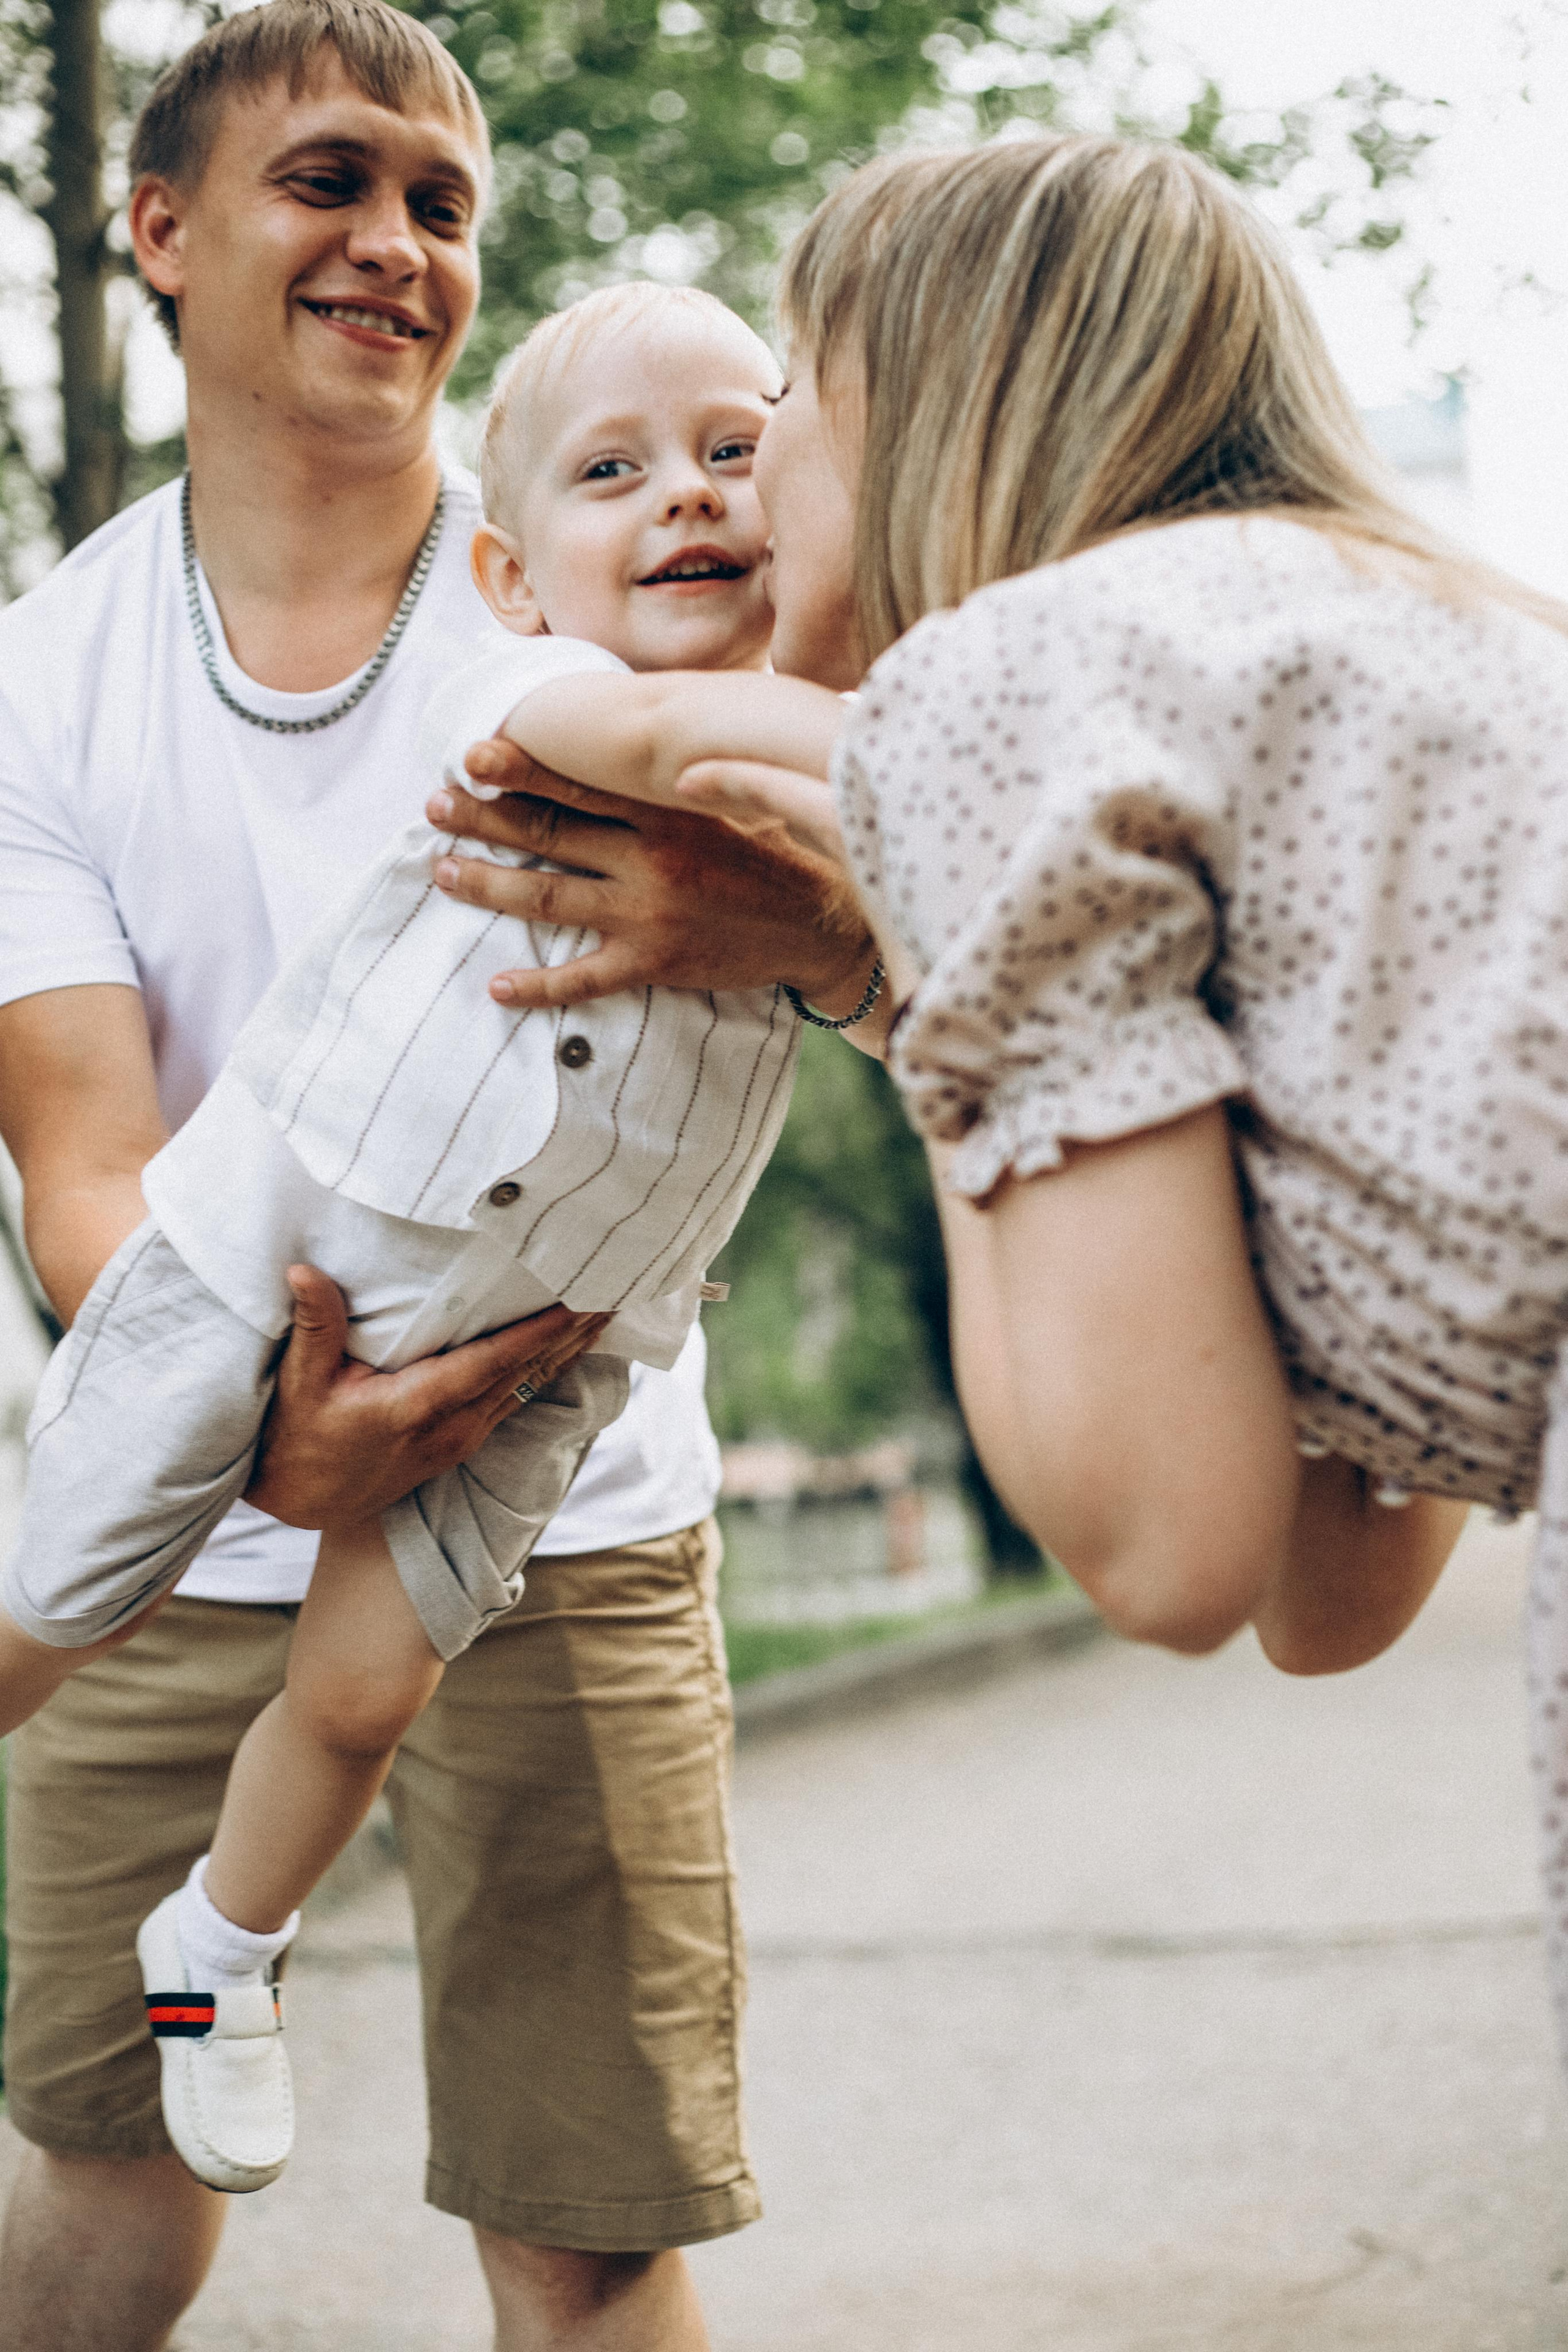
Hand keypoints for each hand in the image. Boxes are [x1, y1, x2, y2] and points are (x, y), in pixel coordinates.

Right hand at [244, 1265, 609, 1530]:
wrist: (301, 1504)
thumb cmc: (297, 1439)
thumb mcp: (298, 1382)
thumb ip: (313, 1325)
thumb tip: (304, 1272)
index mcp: (414, 1407)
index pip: (491, 1364)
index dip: (538, 1334)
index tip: (579, 1305)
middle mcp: (450, 1428)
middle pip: (524, 1374)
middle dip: (570, 1335)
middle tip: (613, 1292)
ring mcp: (461, 1439)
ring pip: (527, 1388)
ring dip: (566, 1351)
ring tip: (605, 1312)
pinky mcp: (462, 1444)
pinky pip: (515, 1400)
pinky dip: (544, 1369)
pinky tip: (567, 1348)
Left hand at [427, 738, 875, 1014]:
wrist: (820, 924)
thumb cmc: (774, 851)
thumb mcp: (731, 798)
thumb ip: (677, 775)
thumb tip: (627, 735)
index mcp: (666, 813)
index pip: (579, 784)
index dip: (521, 768)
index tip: (471, 753)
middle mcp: (650, 860)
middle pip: (548, 834)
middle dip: (484, 820)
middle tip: (433, 807)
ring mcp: (648, 915)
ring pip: (550, 897)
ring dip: (490, 886)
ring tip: (443, 873)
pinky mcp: (654, 964)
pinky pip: (583, 978)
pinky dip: (537, 985)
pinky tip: (496, 988)